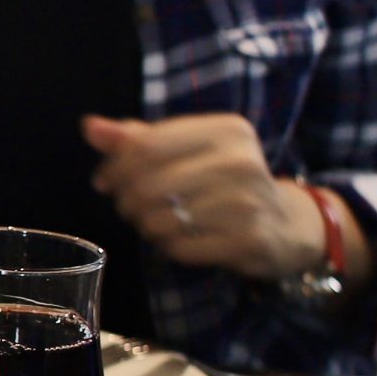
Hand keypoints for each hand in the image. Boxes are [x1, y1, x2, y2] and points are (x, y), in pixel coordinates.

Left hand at [87, 114, 367, 284]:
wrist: (286, 223)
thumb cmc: (227, 180)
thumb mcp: (190, 149)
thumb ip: (139, 138)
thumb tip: (90, 127)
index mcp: (226, 130)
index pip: (147, 145)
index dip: (116, 166)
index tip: (106, 180)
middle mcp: (240, 161)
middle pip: (148, 185)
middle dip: (127, 200)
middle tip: (130, 207)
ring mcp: (247, 202)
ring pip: (160, 219)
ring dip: (147, 226)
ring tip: (156, 222)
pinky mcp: (247, 240)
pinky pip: (180, 248)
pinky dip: (169, 247)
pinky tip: (178, 239)